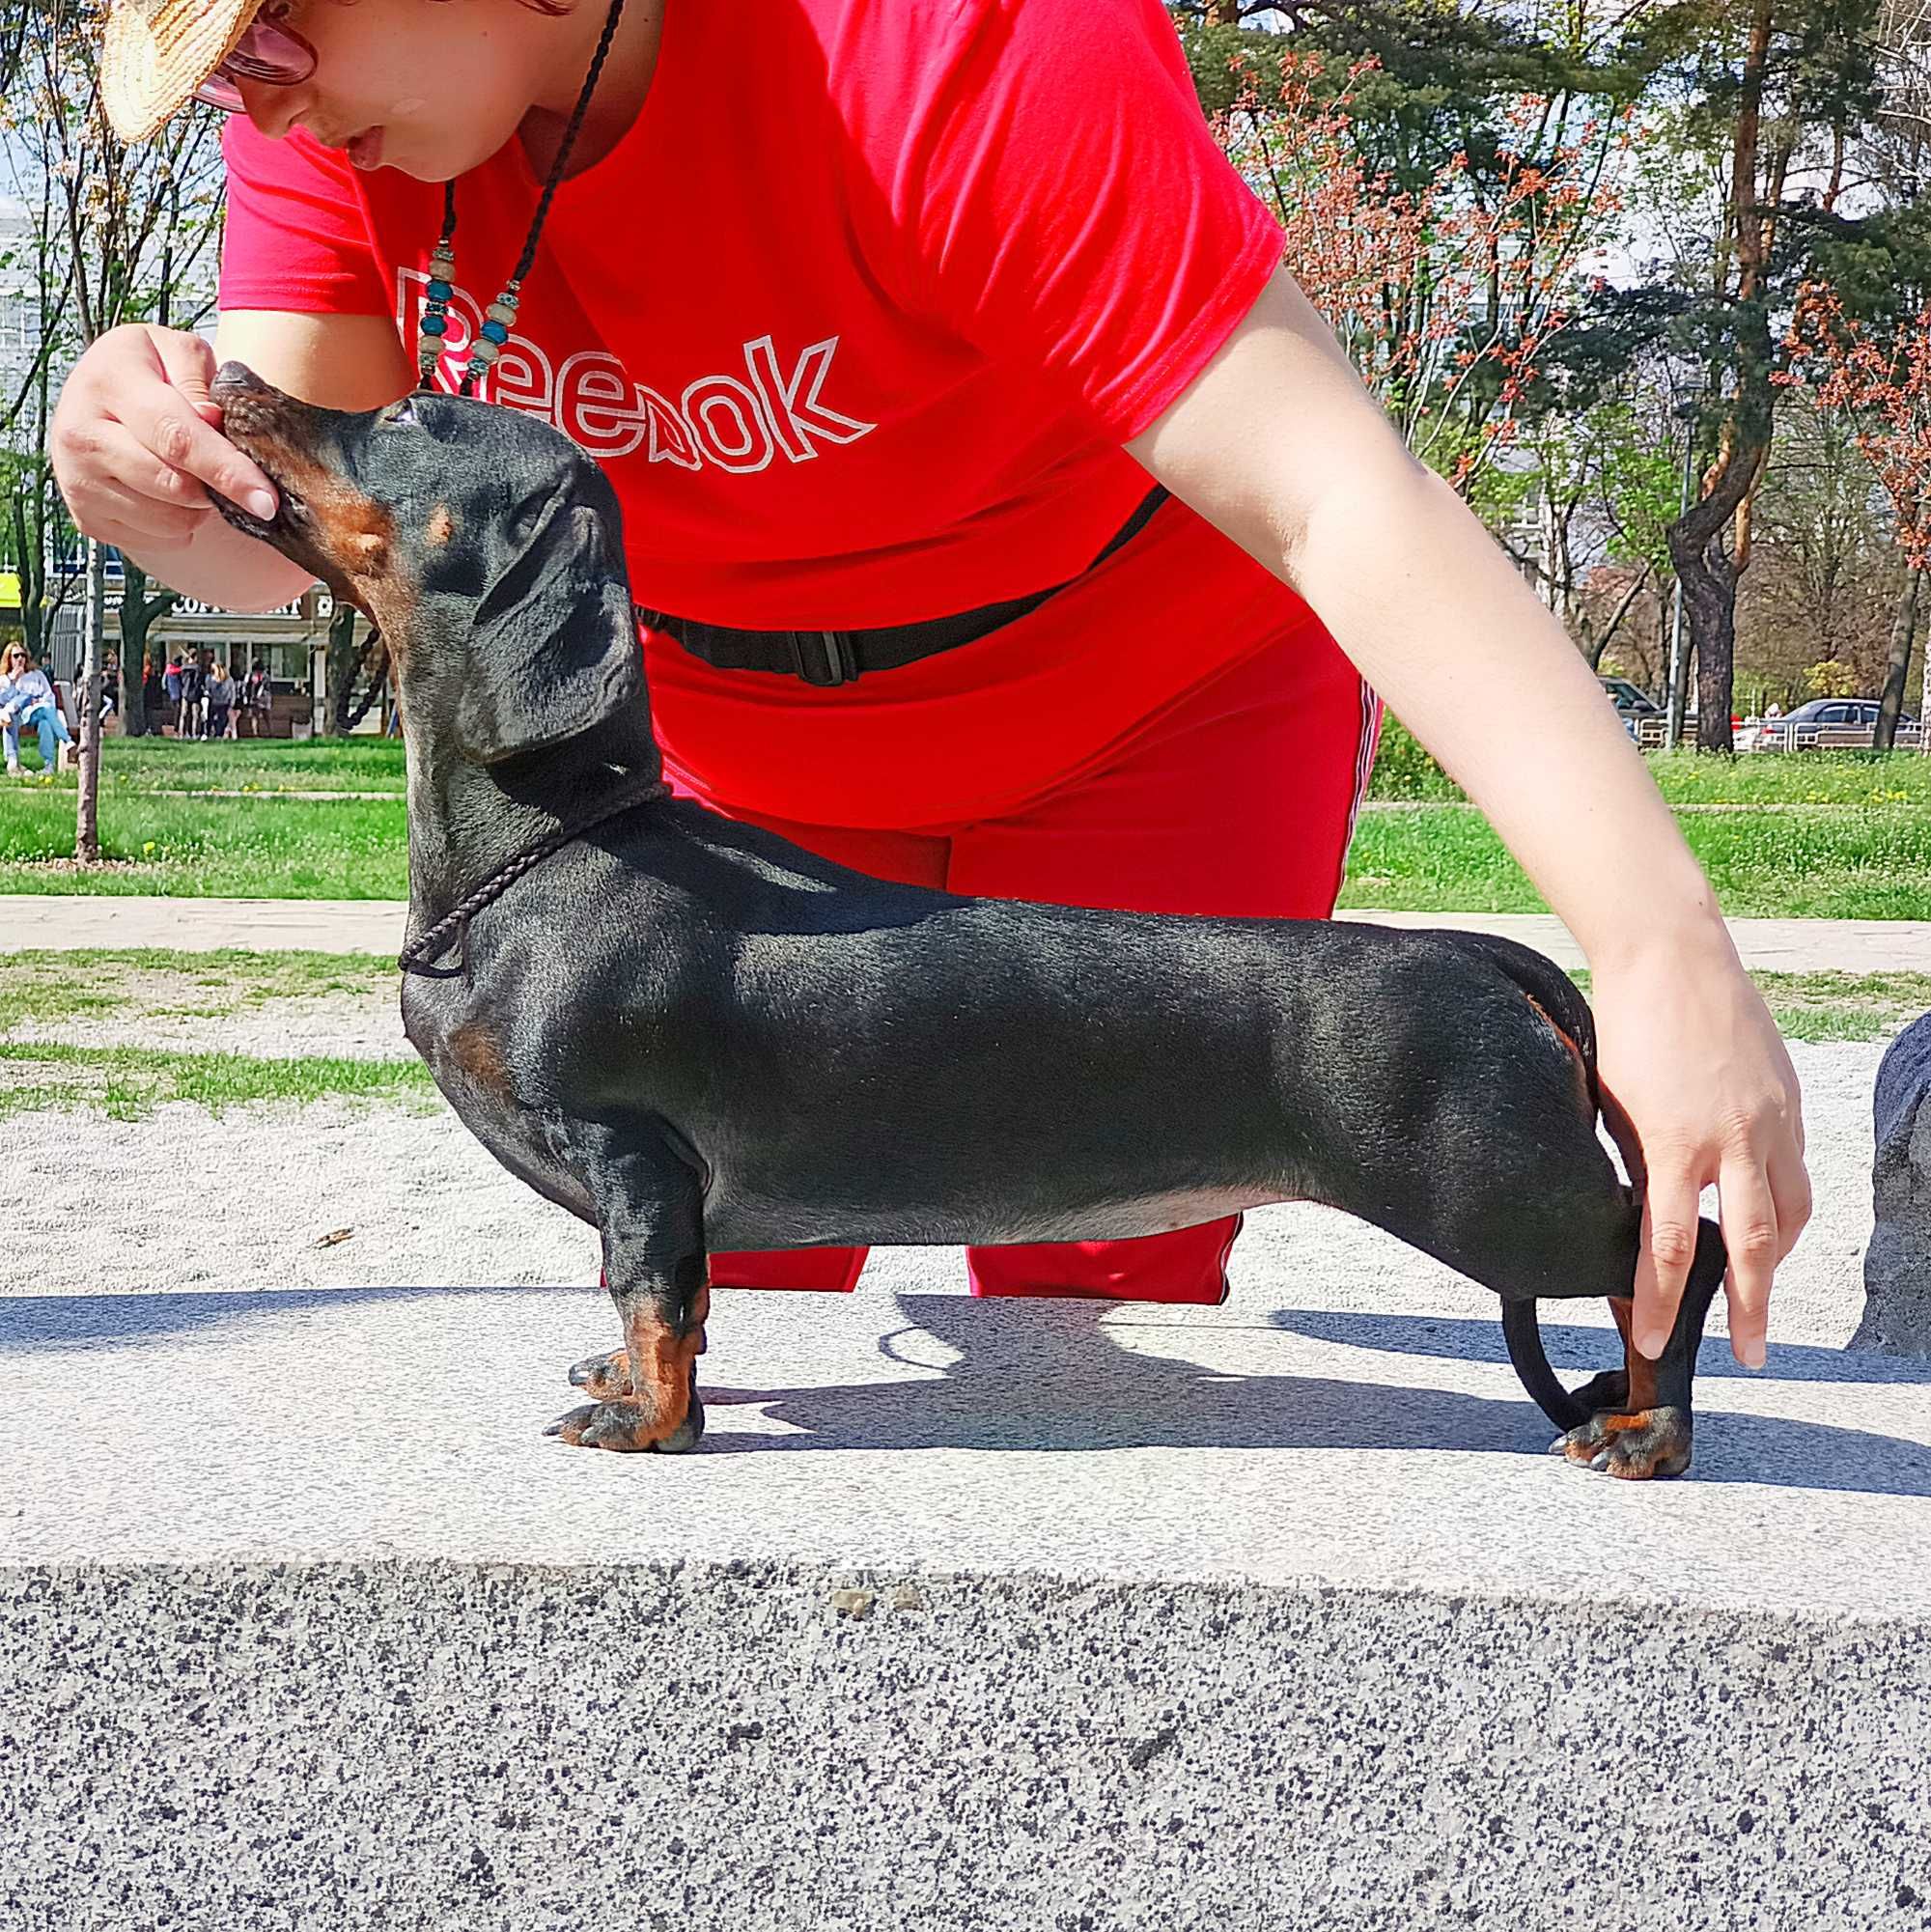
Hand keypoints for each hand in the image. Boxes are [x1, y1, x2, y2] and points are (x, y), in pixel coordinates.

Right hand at [49, 324, 279, 555]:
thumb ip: (201, 380)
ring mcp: (76, 479)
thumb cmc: (153, 372)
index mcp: (108, 381)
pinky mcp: (86, 517)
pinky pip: (157, 540)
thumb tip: (212, 420)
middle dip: (217, 488)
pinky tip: (168, 493)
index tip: (266, 500)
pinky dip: (178, 525)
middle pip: (174, 486)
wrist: (100, 396)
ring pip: (170, 520)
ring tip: (189, 472)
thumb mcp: (180, 352)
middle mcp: (80, 432)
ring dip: (198, 506)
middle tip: (227, 470)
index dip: (227, 472)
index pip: (176, 437)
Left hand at [1589, 935, 1809, 1367]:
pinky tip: (1768, 1215)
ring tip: (1759, 1291)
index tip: (1654, 1342)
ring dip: (1777, 1258)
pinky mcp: (1788, 1100)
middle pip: (1753, 1245)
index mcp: (1672, 1142)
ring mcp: (1769, 1119)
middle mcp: (1732, 1138)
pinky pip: (1796, 1169)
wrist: (1670, 954)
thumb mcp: (1609, 1103)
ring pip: (1790, 1211)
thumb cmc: (1624, 1025)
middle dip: (1752, 1308)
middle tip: (1751, 1353)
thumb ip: (1629, 1162)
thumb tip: (1638, 1215)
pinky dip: (1785, 1203)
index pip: (1670, 1245)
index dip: (1662, 1302)